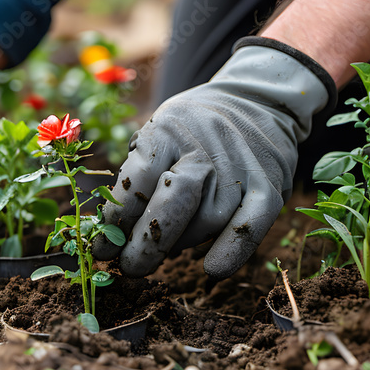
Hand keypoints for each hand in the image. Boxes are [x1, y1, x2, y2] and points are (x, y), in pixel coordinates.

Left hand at [93, 37, 335, 277]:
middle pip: (172, 204)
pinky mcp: (268, 187)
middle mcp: (203, 149)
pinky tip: (212, 269)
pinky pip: (248, 226)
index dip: (116, 221)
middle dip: (146, 244)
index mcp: (166, 131)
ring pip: (206, 222)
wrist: (255, 100)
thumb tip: (118, 233)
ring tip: (165, 251)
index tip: (101, 248)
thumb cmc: (193, 127)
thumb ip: (141, 173)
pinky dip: (231, 250)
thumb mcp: (159, 130)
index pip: (136, 182)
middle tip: (129, 268)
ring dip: (181, 245)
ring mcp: (238, 168)